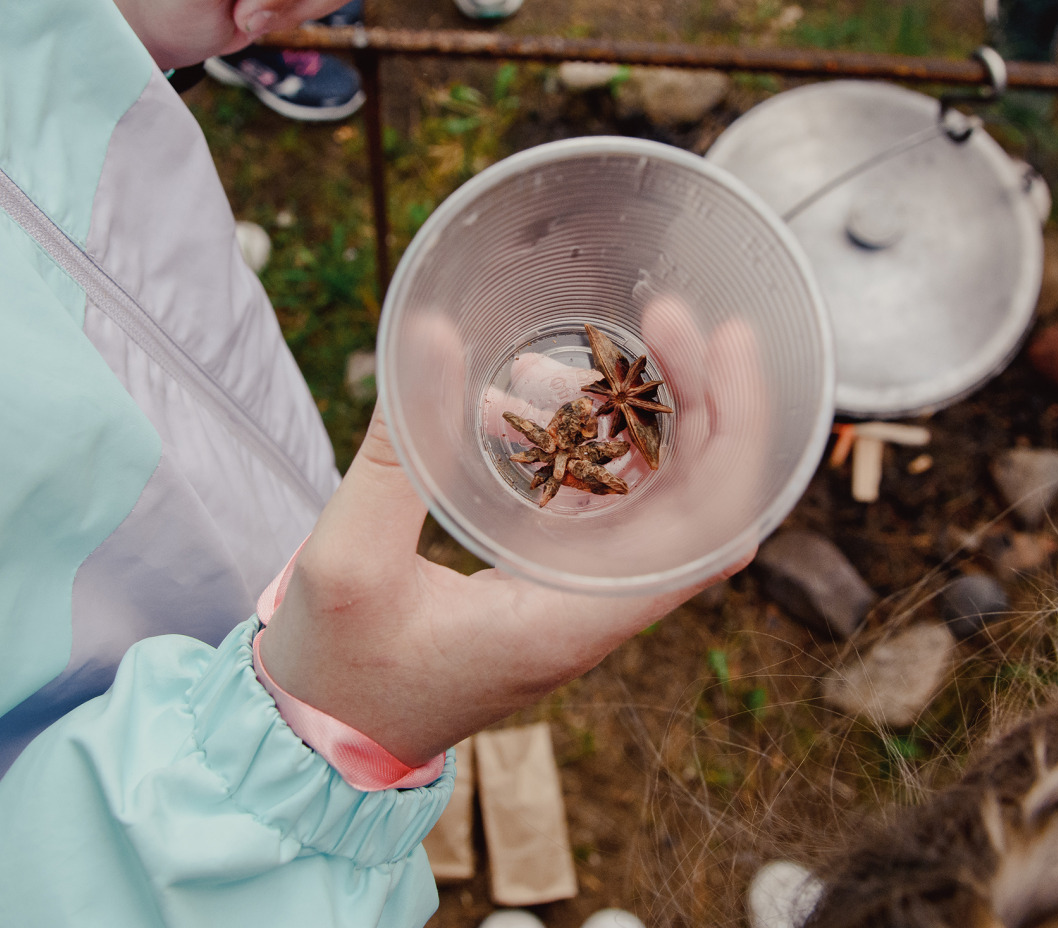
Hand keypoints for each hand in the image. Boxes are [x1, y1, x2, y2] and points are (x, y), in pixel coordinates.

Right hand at [257, 300, 767, 765]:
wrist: (319, 742)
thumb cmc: (337, 671)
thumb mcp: (349, 558)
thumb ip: (395, 450)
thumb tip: (432, 333)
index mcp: (576, 619)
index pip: (710, 531)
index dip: (737, 433)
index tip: (728, 345)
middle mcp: (599, 609)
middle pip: (700, 498)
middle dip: (694, 396)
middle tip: (662, 316)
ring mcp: (582, 596)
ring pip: (653, 495)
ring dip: (630, 414)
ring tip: (568, 354)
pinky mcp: (553, 582)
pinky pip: (601, 504)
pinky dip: (583, 443)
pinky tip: (527, 402)